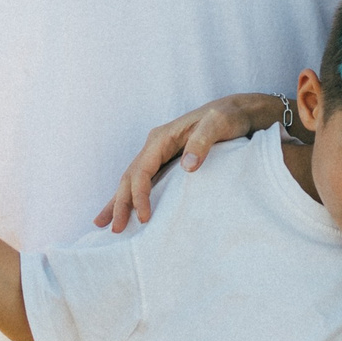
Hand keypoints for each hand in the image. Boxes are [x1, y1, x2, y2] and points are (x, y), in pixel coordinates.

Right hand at [92, 92, 285, 231]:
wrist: (238, 111)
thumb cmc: (228, 116)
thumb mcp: (218, 124)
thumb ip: (203, 142)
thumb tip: (188, 166)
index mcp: (161, 138)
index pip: (141, 171)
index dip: (140, 195)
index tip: (144, 218)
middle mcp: (155, 146)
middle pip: (130, 177)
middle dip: (120, 203)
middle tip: (114, 229)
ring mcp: (159, 154)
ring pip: (132, 181)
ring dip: (118, 201)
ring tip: (103, 223)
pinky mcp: (168, 162)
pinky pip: (144, 181)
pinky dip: (132, 196)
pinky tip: (126, 210)